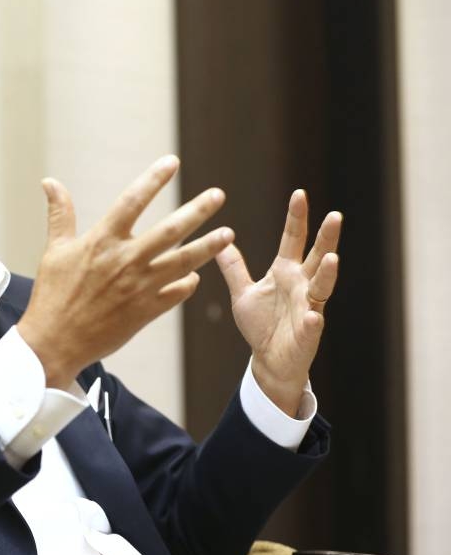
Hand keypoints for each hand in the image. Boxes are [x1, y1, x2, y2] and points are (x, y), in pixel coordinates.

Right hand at [17, 155, 233, 386]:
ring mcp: (138, 288)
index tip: (172, 162)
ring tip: (228, 234)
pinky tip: (195, 276)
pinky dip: (188, 284)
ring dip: (208, 247)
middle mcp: (125, 261)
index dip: (153, 179)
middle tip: (218, 195)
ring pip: (183, 262)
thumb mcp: (54, 250)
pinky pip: (176, 294)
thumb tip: (50, 182)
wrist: (55, 342)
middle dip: (198, 211)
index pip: (133, 201)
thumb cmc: (52, 295)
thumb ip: (60, 214)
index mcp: (101, 241)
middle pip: (170, 230)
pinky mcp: (145, 312)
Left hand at [215, 190, 341, 415]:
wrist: (268, 360)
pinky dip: (313, 319)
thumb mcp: (243, 293)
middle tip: (334, 216)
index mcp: (285, 272)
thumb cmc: (261, 325)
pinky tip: (314, 314)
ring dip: (329, 273)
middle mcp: (301, 285)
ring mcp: (308, 307)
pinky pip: (312, 324)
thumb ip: (234, 268)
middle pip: (317, 256)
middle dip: (326, 237)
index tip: (299, 194)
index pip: (293, 239)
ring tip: (333, 258)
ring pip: (322, 286)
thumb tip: (220, 242)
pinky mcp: (308, 332)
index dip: (297, 218)